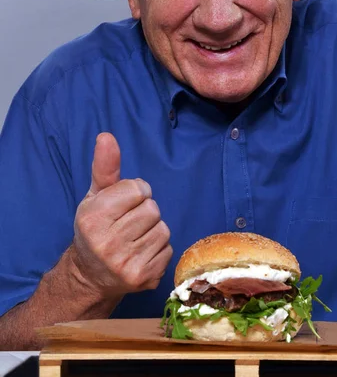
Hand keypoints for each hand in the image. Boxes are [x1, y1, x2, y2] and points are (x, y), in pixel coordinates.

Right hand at [71, 133, 172, 297]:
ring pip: (163, 229)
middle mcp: (107, 243)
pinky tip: (141, 252)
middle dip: (144, 211)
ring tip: (135, 237)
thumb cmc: (97, 227)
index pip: (138, 189)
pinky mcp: (143, 278)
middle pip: (152, 209)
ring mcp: (126, 263)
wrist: (91, 276)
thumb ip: (104, 166)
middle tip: (129, 222)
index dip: (135, 193)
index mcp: (93, 217)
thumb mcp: (95, 195)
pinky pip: (168, 249)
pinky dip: (159, 249)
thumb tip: (106, 136)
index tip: (124, 204)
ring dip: (153, 229)